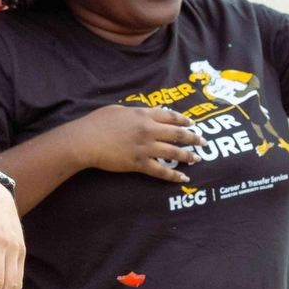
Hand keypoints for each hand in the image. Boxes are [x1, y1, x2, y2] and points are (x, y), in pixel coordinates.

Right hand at [71, 105, 200, 182]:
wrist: (84, 141)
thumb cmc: (96, 123)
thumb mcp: (117, 110)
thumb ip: (137, 111)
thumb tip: (153, 110)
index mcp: (143, 115)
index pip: (170, 116)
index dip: (184, 120)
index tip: (194, 124)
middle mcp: (148, 130)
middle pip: (177, 134)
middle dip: (193, 138)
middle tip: (204, 142)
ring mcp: (145, 147)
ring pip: (173, 152)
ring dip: (188, 156)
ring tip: (198, 159)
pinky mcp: (139, 163)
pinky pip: (161, 171)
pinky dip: (174, 175)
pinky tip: (184, 178)